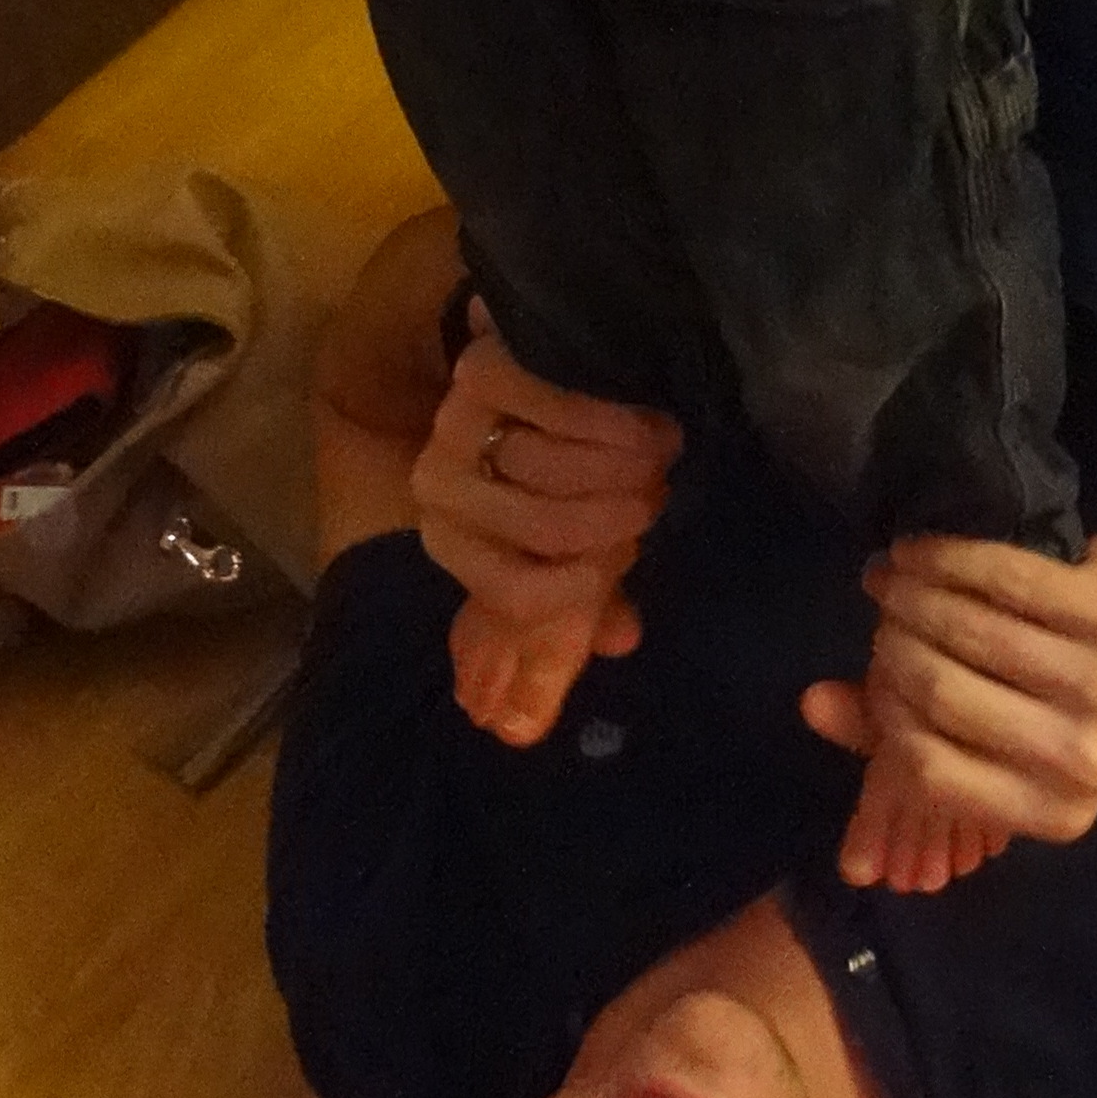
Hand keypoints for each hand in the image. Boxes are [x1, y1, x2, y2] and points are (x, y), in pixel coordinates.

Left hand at [413, 313, 677, 746]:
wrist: (547, 365)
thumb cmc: (565, 471)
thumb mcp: (567, 561)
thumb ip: (550, 644)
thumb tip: (520, 733)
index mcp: (454, 542)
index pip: (527, 596)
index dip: (593, 577)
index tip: (631, 547)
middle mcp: (440, 488)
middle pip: (547, 527)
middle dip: (620, 513)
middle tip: (655, 491)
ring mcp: (457, 423)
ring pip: (556, 468)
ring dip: (628, 462)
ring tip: (656, 450)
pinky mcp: (484, 368)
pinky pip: (562, 409)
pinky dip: (618, 420)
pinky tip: (645, 418)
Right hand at [800, 533, 1096, 871]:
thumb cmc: (1071, 699)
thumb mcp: (996, 737)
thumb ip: (898, 732)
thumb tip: (813, 704)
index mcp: (1056, 815)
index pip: (927, 765)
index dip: (885, 709)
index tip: (876, 665)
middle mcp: (1086, 758)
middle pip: (940, 691)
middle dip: (893, 641)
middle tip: (883, 611)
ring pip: (969, 629)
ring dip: (912, 592)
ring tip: (894, 575)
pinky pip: (1006, 576)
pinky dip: (950, 557)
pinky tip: (921, 551)